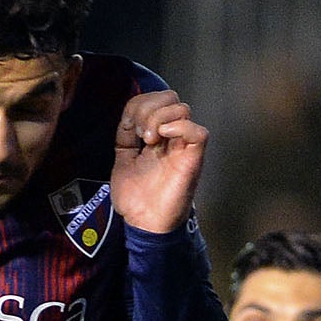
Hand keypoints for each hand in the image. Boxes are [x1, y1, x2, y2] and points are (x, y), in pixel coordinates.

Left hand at [111, 88, 207, 234]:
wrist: (144, 223)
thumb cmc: (137, 197)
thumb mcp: (123, 159)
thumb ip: (125, 135)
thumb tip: (129, 115)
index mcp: (158, 134)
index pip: (155, 99)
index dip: (139, 104)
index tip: (128, 126)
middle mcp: (173, 137)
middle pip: (171, 97)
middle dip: (148, 108)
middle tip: (140, 134)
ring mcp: (184, 146)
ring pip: (182, 109)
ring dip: (158, 119)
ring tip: (149, 141)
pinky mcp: (193, 159)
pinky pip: (198, 132)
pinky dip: (178, 127)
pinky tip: (161, 139)